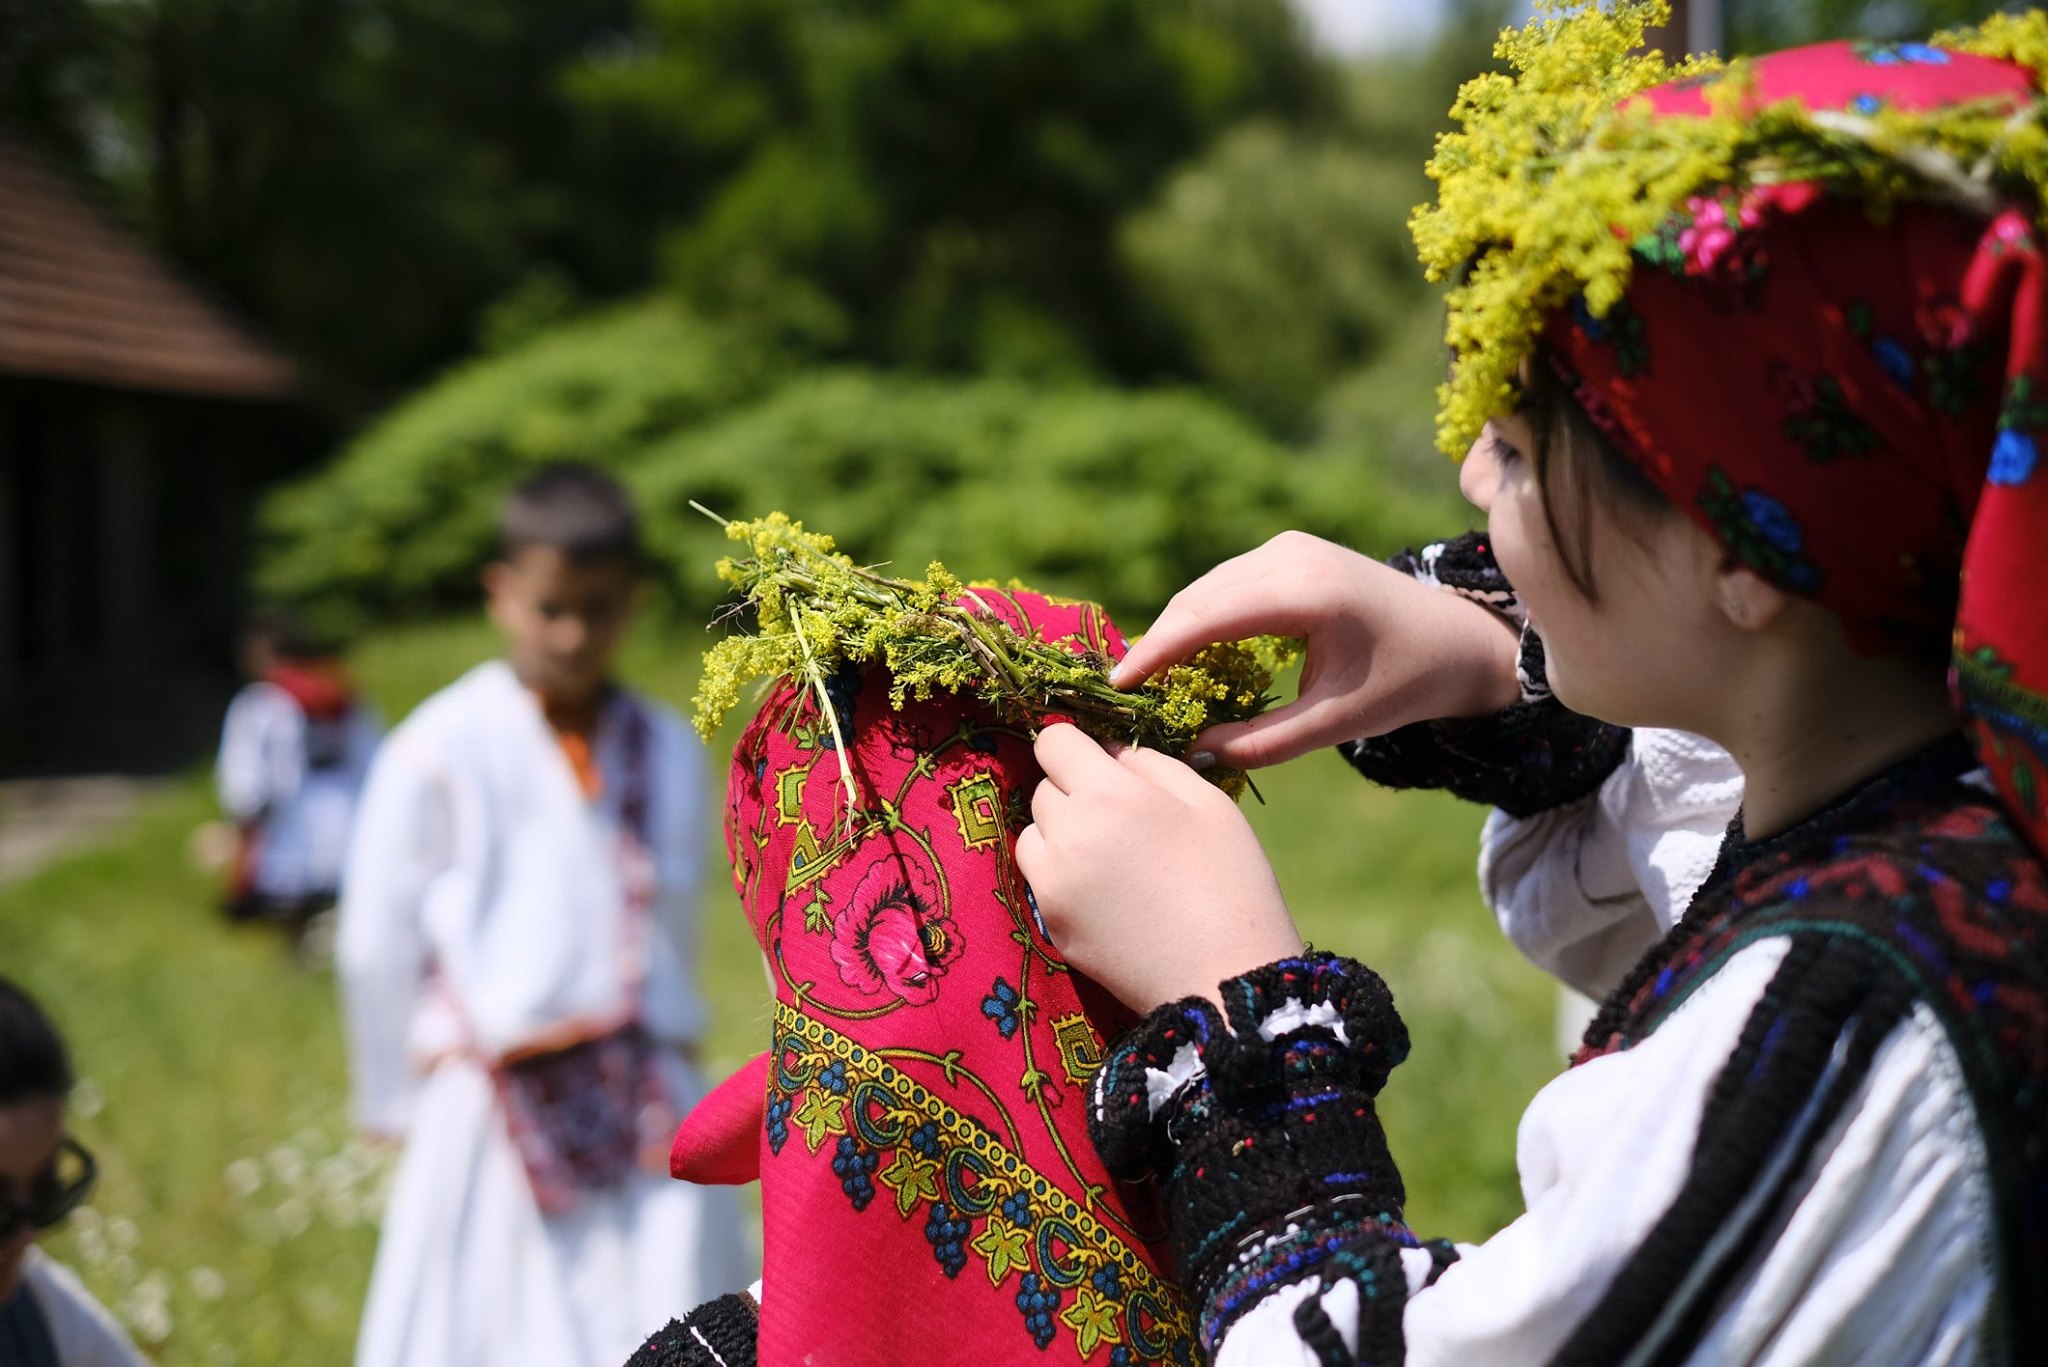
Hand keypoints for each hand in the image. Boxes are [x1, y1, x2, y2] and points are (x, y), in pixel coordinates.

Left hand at [1015, 724, 1303, 1013]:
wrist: (1221, 978)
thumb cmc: (1231, 882)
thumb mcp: (1209, 803)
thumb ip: (1153, 765)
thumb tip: (1113, 753)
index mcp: (1108, 794)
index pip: (1053, 741)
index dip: (1075, 746)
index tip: (1098, 764)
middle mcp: (1067, 833)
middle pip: (1043, 788)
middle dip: (1074, 792)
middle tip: (1121, 820)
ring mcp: (1051, 882)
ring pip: (1034, 834)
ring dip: (1060, 834)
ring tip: (1109, 859)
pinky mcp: (1049, 923)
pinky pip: (1040, 878)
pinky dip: (1061, 875)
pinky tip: (1105, 894)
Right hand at [1110, 531, 1520, 769]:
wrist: (1460, 638)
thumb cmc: (1405, 682)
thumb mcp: (1336, 722)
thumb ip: (1264, 742)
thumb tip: (1195, 752)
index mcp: (1306, 591)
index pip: (1207, 617)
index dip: (1157, 651)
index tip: (1118, 686)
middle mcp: (1290, 555)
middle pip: (1197, 598)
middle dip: (1158, 644)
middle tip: (1124, 694)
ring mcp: (1288, 547)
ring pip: (1206, 589)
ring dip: (1176, 631)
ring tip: (1147, 682)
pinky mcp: (1288, 553)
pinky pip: (1226, 585)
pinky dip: (1200, 619)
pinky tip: (1186, 659)